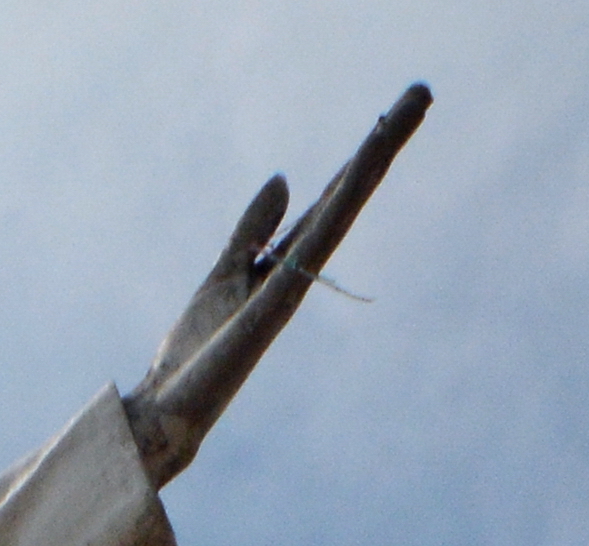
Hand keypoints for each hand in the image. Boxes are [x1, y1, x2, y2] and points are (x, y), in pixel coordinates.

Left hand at [131, 85, 426, 489]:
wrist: (165, 412)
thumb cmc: (192, 357)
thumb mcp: (223, 273)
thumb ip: (252, 231)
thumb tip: (285, 180)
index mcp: (286, 264)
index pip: (329, 201)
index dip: (357, 159)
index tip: (394, 114)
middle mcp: (299, 271)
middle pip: (346, 196)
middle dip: (383, 143)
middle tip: (423, 91)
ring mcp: (294, 284)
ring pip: (342, 208)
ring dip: (376, 155)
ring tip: (413, 103)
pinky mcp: (278, 302)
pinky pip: (314, 242)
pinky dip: (340, 201)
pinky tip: (362, 163)